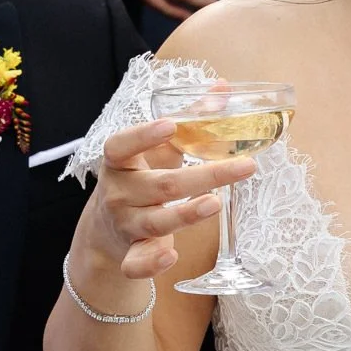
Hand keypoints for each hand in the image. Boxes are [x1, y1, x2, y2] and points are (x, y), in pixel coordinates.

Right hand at [77, 112, 250, 282]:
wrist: (106, 229)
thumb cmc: (140, 178)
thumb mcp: (158, 151)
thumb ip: (189, 121)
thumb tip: (222, 88)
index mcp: (120, 163)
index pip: (122, 146)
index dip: (143, 135)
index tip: (171, 124)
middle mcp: (119, 193)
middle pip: (161, 185)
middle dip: (205, 176)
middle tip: (245, 166)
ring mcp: (125, 225)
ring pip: (156, 222)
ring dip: (186, 214)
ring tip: (215, 202)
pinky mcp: (131, 253)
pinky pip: (137, 262)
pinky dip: (152, 262)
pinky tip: (171, 255)